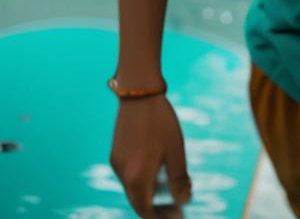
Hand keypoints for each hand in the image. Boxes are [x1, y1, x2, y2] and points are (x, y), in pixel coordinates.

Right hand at [109, 95, 191, 217]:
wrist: (138, 92)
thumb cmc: (161, 121)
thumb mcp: (176, 150)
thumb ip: (179, 179)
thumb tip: (184, 201)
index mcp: (136, 178)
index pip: (146, 212)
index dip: (161, 218)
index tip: (179, 216)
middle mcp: (122, 174)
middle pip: (138, 203)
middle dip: (157, 209)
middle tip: (176, 208)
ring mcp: (116, 163)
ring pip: (133, 189)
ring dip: (150, 194)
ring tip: (170, 188)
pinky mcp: (115, 153)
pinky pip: (128, 175)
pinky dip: (142, 180)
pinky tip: (157, 169)